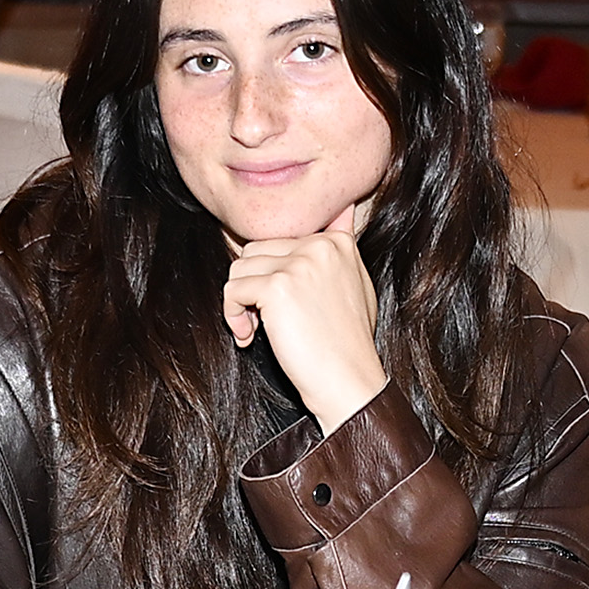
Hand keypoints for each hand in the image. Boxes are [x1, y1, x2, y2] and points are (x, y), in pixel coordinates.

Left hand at [220, 203, 388, 428]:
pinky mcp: (277, 287)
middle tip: (265, 320)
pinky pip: (232, 290)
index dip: (271, 275)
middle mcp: (319, 246)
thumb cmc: (348, 342)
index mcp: (336, 242)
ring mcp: (299, 264)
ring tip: (258, 329)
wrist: (349, 380)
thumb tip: (345, 209)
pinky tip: (250, 337)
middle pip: (254, 251)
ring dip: (241, 302)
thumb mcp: (355, 283)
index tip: (284, 308)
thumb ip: (341, 247)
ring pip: (239, 268)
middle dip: (253, 285)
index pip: (279, 242)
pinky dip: (233, 316)